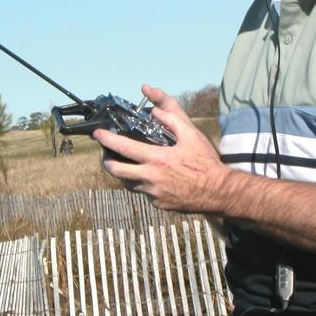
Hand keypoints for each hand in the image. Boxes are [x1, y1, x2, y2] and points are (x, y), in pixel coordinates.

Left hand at [92, 84, 229, 212]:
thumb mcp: (191, 135)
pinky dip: (141, 183)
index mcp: (157, 159)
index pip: (123, 148)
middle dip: (106, 161)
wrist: (218, 192)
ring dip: (123, 173)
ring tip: (125, 163)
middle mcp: (151, 178)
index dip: (106, 140)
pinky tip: (148, 175)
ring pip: (127, 183)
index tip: (97, 134)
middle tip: (106, 154)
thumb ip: (171, 120)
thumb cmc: (206, 163)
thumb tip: (154, 111)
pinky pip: (143, 192)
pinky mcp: (158, 204)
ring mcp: (153, 194)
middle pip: (116, 171)